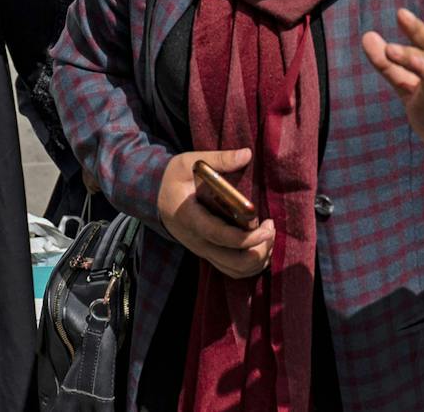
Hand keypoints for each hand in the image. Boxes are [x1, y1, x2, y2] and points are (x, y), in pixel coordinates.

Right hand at [157, 148, 274, 278]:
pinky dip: (251, 264)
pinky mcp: (208, 254)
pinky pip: (233, 270)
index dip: (248, 238)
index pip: (222, 237)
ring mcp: (203, 251)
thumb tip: (247, 154)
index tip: (267, 226)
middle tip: (270, 228)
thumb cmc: (172, 179)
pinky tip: (259, 244)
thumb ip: (218, 160)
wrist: (152, 198)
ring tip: (267, 235)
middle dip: (260, 249)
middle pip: (235, 262)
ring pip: (237, 270)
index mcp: (191, 219)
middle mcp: (198, 242)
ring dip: (259, 258)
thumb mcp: (188, 163)